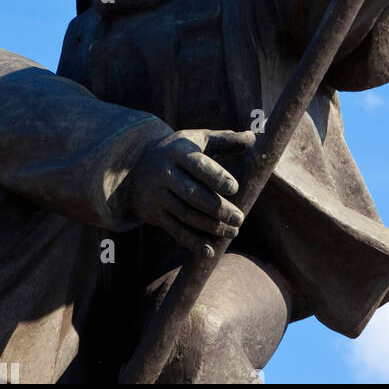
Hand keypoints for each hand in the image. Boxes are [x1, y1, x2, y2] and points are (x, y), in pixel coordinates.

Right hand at [125, 128, 255, 257]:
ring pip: (186, 215)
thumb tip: (253, 137)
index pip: (198, 165)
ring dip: (210, 227)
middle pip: (193, 194)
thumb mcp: (198, 139)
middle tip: (240, 218)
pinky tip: (209, 251)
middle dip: (218, 209)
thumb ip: (225, 139)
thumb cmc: (179, 152)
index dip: (216, 177)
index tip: (235, 188)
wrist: (135, 167)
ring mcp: (157, 195)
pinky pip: (174, 230)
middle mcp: (165, 173)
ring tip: (233, 232)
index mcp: (178, 151)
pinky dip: (192, 242)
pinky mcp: (153, 214)